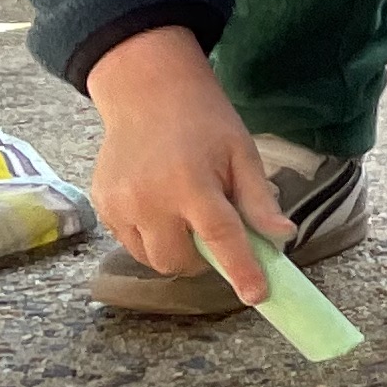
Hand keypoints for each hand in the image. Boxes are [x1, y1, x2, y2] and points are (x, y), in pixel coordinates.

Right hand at [85, 25, 292, 302]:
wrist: (146, 90)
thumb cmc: (202, 120)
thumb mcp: (240, 152)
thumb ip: (258, 199)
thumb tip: (283, 237)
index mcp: (191, 182)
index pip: (221, 238)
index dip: (242, 270)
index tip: (257, 296)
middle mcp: (149, 198)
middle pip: (178, 261)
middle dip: (201, 259)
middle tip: (212, 233)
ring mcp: (120, 204)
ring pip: (152, 259)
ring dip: (175, 251)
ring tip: (184, 216)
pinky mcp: (103, 205)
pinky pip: (130, 243)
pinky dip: (150, 238)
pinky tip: (160, 207)